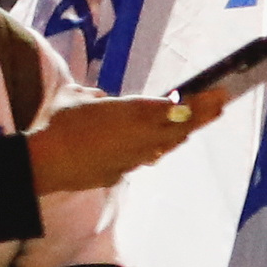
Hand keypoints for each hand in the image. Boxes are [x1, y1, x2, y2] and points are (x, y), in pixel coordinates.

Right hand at [32, 89, 229, 196]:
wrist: (47, 163)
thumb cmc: (60, 123)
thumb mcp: (76, 97)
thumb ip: (94, 95)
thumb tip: (102, 98)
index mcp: (137, 112)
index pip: (179, 107)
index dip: (202, 101)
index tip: (220, 93)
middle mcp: (144, 136)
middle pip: (183, 128)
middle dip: (204, 115)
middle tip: (220, 105)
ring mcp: (135, 158)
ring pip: (167, 146)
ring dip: (179, 135)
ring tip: (189, 127)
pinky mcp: (121, 173)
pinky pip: (144, 158)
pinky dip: (152, 149)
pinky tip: (150, 147)